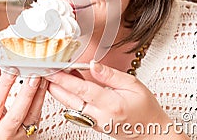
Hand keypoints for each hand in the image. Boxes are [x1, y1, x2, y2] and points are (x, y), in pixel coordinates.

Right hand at [0, 65, 47, 139]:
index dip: (3, 84)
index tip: (10, 66)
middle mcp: (3, 132)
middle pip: (16, 112)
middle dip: (26, 92)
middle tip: (32, 73)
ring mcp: (19, 136)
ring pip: (31, 115)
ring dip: (38, 94)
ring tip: (42, 76)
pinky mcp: (32, 135)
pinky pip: (38, 116)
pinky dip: (41, 100)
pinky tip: (44, 87)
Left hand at [45, 60, 183, 139]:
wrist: (151, 131)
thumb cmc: (146, 108)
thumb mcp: (133, 85)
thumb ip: (110, 75)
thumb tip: (92, 64)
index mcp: (111, 104)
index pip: (82, 90)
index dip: (64, 79)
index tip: (53, 70)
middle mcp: (100, 116)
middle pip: (70, 100)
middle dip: (54, 85)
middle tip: (44, 71)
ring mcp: (96, 122)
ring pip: (71, 106)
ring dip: (59, 91)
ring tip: (53, 75)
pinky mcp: (94, 125)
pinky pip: (77, 109)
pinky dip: (70, 97)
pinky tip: (68, 85)